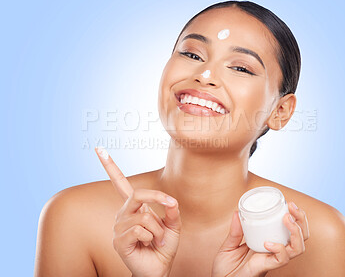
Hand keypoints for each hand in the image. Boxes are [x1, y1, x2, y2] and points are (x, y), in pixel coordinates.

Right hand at [95, 147, 181, 276]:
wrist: (159, 269)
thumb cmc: (163, 246)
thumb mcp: (174, 226)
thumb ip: (172, 212)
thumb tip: (171, 201)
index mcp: (134, 207)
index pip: (119, 183)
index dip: (110, 166)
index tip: (99, 149)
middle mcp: (123, 214)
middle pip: (137, 194)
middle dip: (157, 198)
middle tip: (171, 206)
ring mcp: (119, 227)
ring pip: (144, 216)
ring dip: (158, 229)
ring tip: (157, 239)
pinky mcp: (119, 241)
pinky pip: (140, 230)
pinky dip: (151, 237)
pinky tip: (148, 244)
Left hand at [212, 201, 308, 276]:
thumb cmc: (225, 268)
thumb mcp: (228, 245)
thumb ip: (235, 231)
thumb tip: (238, 212)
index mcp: (268, 243)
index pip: (290, 231)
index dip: (295, 217)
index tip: (289, 204)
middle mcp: (274, 252)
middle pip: (300, 238)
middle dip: (301, 221)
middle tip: (292, 208)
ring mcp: (271, 260)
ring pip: (297, 248)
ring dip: (296, 232)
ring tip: (287, 219)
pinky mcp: (265, 268)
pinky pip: (281, 260)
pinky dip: (279, 249)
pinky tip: (268, 243)